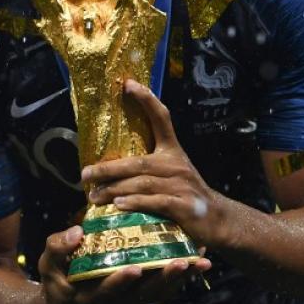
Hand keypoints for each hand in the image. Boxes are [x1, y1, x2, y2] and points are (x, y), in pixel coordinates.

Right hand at [38, 224, 210, 303]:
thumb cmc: (57, 279)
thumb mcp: (48, 264)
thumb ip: (58, 248)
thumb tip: (76, 232)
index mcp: (91, 296)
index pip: (107, 290)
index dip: (120, 281)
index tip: (134, 268)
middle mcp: (116, 302)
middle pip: (144, 294)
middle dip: (164, 278)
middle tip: (181, 263)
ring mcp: (132, 299)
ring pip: (160, 291)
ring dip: (181, 277)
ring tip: (199, 261)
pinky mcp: (142, 294)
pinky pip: (166, 287)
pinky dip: (183, 275)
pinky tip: (198, 259)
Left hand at [83, 79, 227, 247]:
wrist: (218, 219)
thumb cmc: (185, 194)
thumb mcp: (171, 172)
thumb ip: (146, 166)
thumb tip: (108, 165)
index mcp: (172, 150)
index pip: (161, 118)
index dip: (147, 99)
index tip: (128, 84)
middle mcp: (176, 164)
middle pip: (138, 162)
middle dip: (109, 168)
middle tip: (85, 174)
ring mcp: (182, 185)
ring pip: (142, 184)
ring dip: (114, 190)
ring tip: (94, 196)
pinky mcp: (184, 206)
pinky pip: (156, 202)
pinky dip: (136, 204)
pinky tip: (119, 206)